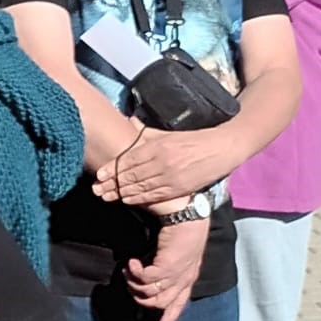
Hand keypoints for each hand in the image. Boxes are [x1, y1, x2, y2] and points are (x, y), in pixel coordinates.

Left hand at [92, 124, 220, 210]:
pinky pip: (155, 195)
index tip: (99, 175)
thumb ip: (147, 132)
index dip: (113, 168)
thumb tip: (129, 120)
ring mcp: (171, 176)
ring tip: (107, 196)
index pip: (129, 159)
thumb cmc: (194, 139)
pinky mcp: (179, 187)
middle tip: (97, 189)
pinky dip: (139, 198)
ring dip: (121, 193)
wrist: (223, 149)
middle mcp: (162, 161)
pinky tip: (127, 200)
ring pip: (140, 186)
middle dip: (112, 183)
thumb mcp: (169, 133)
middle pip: (131, 175)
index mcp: (158, 146)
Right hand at [125, 215, 209, 320]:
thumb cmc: (181, 228)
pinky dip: (134, 272)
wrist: (186, 213)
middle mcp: (184, 279)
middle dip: (138, 296)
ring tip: (128, 269)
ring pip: (149, 293)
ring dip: (133, 284)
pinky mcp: (169, 266)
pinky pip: (145, 279)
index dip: (170, 319)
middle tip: (128, 280)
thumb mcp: (176, 252)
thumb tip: (148, 275)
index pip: (180, 303)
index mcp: (188, 277)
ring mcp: (177, 274)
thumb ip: (166, 265)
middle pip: (159, 303)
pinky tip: (131, 262)